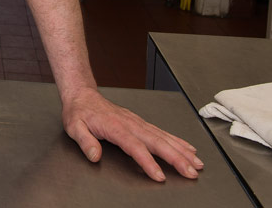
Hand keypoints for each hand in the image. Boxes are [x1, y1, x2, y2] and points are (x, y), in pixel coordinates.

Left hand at [61, 87, 202, 181]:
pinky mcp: (141, 123)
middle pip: (157, 142)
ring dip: (182, 151)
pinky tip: (188, 149)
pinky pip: (162, 132)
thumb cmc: (79, 112)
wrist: (83, 95)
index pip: (135, 146)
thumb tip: (94, 155)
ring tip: (197, 164)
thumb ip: (85, 142)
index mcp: (115, 127)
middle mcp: (131, 123)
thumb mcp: (74, 127)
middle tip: (190, 172)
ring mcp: (138, 122)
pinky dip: (178, 141)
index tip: (159, 176)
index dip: (148, 162)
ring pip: (164, 137)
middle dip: (176, 158)